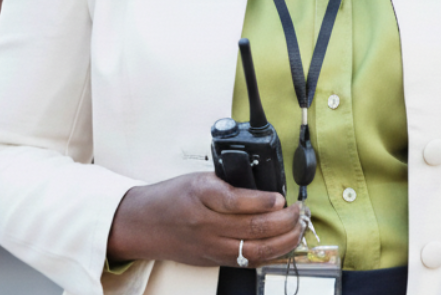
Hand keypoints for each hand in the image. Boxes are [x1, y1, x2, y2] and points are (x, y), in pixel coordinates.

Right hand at [106, 173, 303, 267]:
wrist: (141, 224)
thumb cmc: (171, 197)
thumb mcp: (200, 179)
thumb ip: (231, 184)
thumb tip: (269, 191)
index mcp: (202, 196)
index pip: (237, 201)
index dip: (265, 201)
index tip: (282, 198)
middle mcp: (206, 224)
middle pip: (252, 228)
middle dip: (285, 221)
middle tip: (300, 211)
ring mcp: (210, 246)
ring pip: (254, 250)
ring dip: (284, 241)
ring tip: (299, 228)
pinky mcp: (212, 260)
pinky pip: (247, 261)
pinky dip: (270, 255)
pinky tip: (284, 245)